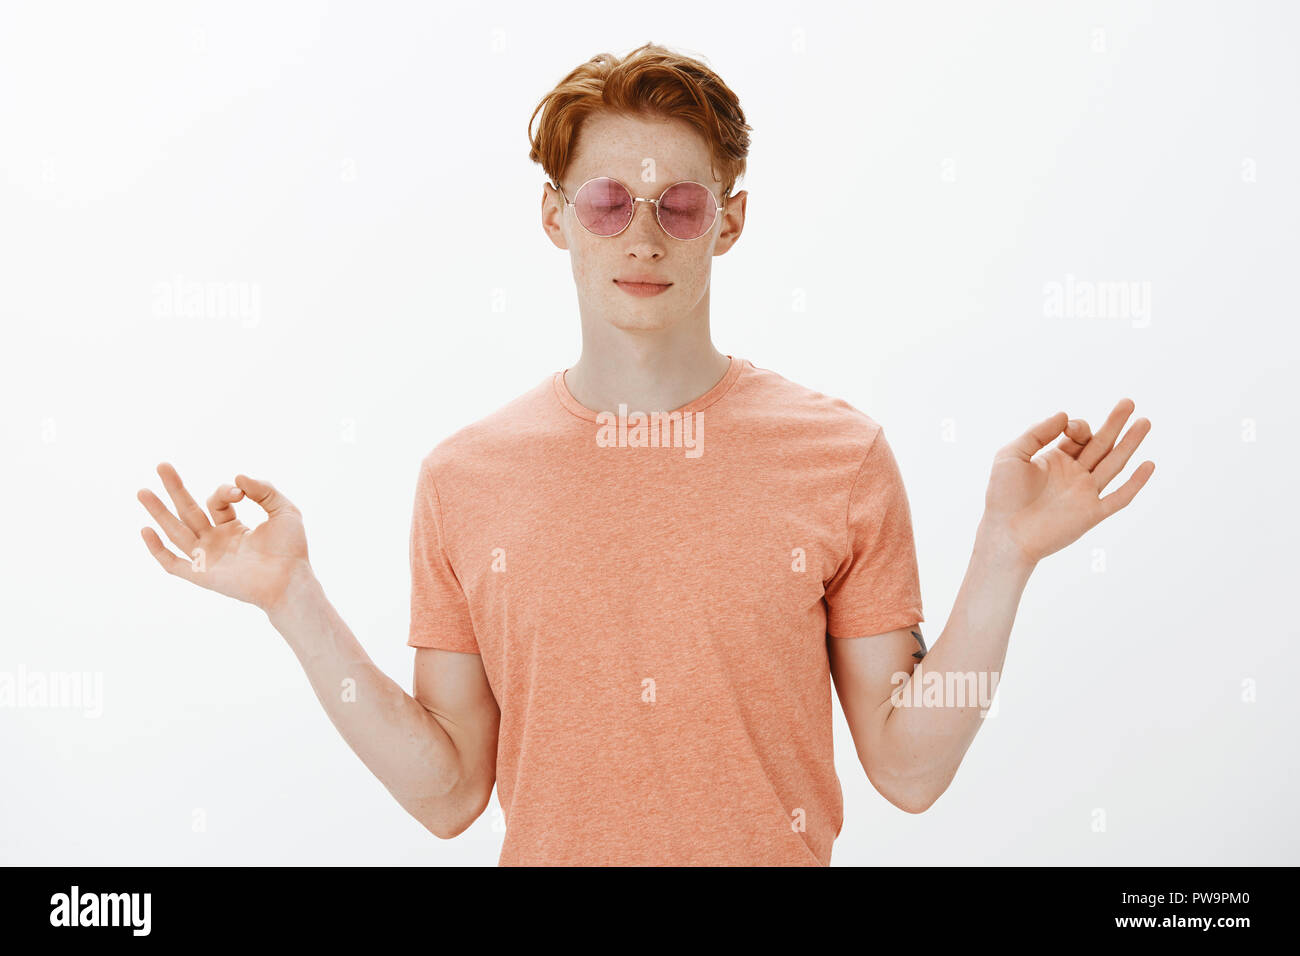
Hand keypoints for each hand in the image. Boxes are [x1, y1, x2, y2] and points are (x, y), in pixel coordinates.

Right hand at [137, 463, 310, 612]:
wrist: (290, 580)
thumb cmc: (291, 549)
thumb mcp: (284, 510)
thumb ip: (264, 490)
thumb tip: (237, 477)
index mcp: (233, 527)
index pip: (217, 501)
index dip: (225, 491)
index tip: (239, 491)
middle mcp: (216, 541)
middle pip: (189, 511)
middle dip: (175, 489)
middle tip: (162, 465)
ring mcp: (207, 557)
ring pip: (176, 532)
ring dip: (159, 512)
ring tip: (142, 491)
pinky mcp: (202, 575)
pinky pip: (173, 564)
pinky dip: (158, 550)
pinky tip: (145, 530)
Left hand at [982, 399, 1153, 565]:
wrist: (1005, 534)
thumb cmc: (1003, 495)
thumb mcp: (1012, 454)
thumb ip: (1037, 433)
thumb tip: (1065, 415)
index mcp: (1055, 460)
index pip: (1079, 436)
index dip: (1079, 426)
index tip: (1069, 427)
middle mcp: (1073, 474)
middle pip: (1101, 444)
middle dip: (1115, 423)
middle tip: (1128, 402)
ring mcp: (1085, 493)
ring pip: (1114, 464)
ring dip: (1130, 443)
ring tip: (1145, 422)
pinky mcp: (1092, 513)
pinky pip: (1119, 497)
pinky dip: (1135, 483)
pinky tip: (1149, 464)